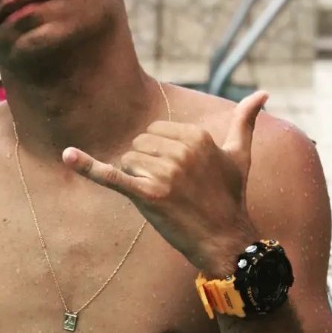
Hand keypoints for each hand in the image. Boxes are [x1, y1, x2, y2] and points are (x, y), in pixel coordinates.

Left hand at [62, 88, 268, 272]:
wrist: (226, 240)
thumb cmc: (231, 197)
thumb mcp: (240, 156)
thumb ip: (246, 122)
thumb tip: (264, 93)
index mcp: (197, 136)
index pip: (155, 133)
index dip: (160, 154)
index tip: (181, 176)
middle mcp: (181, 150)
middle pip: (139, 146)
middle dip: (146, 166)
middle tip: (173, 190)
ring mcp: (165, 173)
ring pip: (127, 162)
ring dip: (138, 180)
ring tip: (164, 199)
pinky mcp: (149, 195)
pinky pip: (112, 177)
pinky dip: (87, 167)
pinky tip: (67, 155)